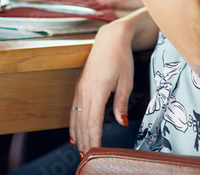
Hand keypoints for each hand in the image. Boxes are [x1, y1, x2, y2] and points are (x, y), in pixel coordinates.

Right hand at [70, 18, 135, 153]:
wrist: (110, 39)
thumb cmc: (121, 58)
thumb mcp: (126, 81)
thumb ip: (121, 103)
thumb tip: (121, 122)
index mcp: (97, 89)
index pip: (93, 121)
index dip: (93, 139)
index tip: (95, 153)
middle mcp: (85, 90)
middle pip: (83, 122)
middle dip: (84, 142)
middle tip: (86, 160)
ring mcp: (80, 88)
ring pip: (77, 117)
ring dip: (78, 135)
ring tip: (79, 152)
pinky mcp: (80, 86)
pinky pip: (74, 109)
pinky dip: (73, 124)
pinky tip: (73, 135)